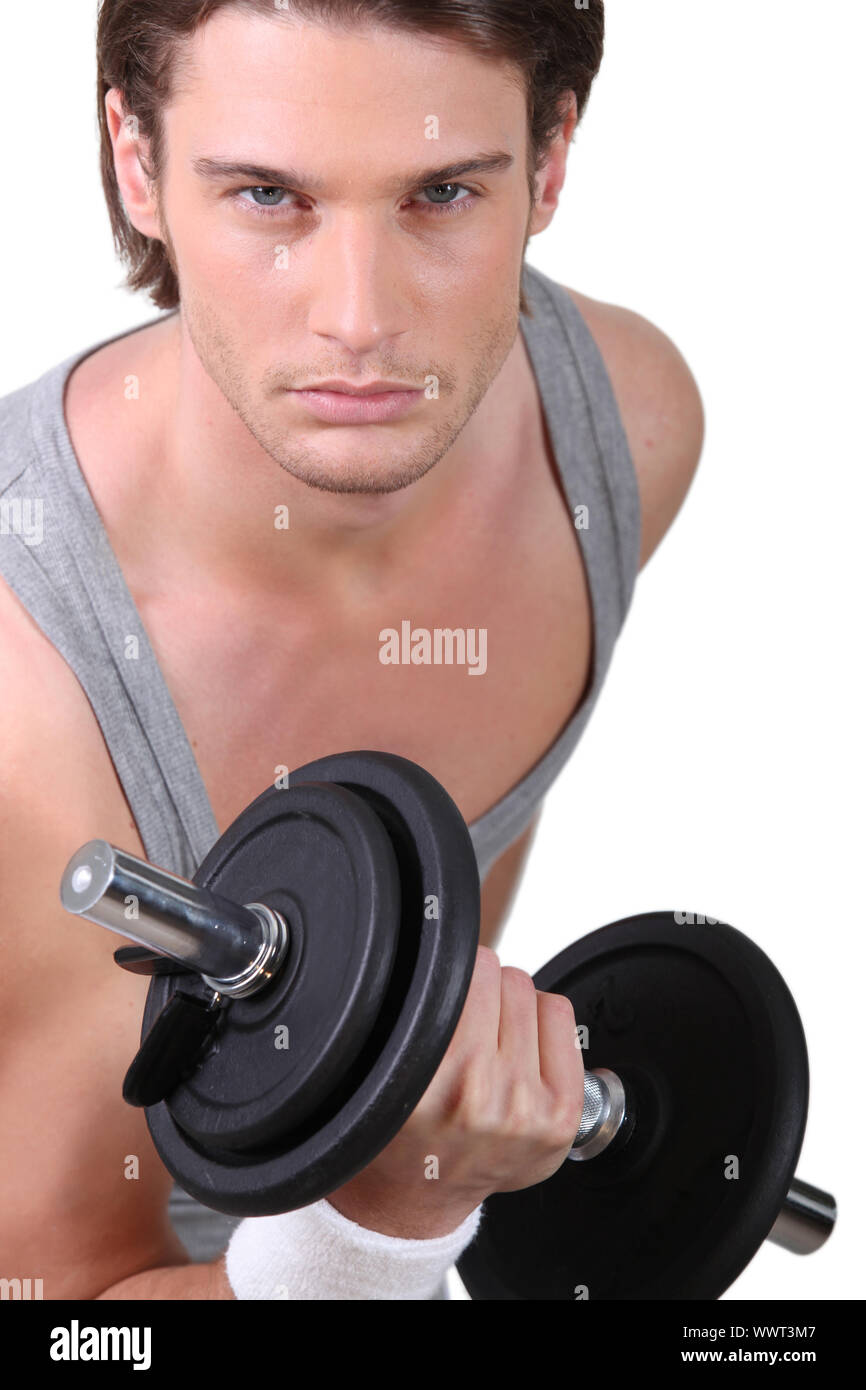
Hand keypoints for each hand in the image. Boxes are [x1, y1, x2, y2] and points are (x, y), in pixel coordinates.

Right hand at [328, 945, 583, 1237]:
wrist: (419, 1199)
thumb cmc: (398, 1131)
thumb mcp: (379, 1070)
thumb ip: (402, 1015)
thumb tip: (434, 942)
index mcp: (421, 1085)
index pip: (451, 975)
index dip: (443, 973)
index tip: (438, 989)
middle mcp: (477, 1096)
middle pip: (494, 974)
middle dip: (477, 990)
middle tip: (462, 1024)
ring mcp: (525, 1107)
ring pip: (526, 989)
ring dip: (508, 1006)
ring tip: (488, 1042)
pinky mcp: (563, 1114)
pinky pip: (559, 1013)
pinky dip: (540, 1021)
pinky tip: (518, 1051)